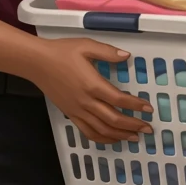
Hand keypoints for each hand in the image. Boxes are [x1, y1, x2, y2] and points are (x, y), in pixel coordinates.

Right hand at [28, 38, 154, 145]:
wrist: (36, 63)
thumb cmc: (62, 52)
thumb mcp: (86, 46)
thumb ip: (107, 52)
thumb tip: (127, 56)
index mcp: (92, 84)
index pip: (119, 100)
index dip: (136, 105)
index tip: (149, 109)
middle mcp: (86, 102)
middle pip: (114, 120)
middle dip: (133, 125)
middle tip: (148, 129)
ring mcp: (77, 111)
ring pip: (102, 130)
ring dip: (120, 135)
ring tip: (135, 137)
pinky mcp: (70, 115)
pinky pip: (88, 132)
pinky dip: (102, 139)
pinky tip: (112, 139)